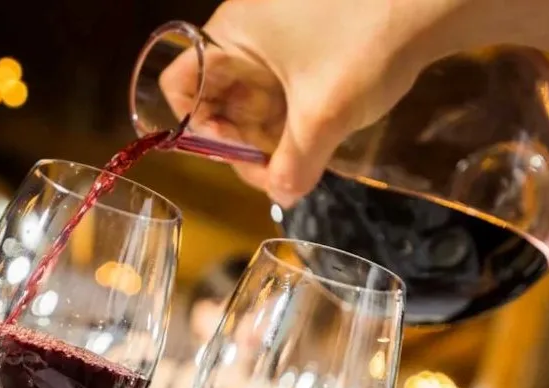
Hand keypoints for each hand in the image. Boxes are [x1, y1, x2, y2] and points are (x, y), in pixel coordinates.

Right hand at [160, 0, 470, 206]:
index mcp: (231, 34)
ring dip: (271, 133)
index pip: (182, 87)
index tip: (244, 157)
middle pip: (218, 96)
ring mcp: (278, 30)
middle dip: (244, 140)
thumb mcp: (324, 116)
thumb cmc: (367, 44)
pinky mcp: (308, 36)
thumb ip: (295, 165)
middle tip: (279, 171)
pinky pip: (282, 83)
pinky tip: (318, 137)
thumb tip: (282, 199)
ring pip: (253, 94)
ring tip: (304, 159)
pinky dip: (293, 113)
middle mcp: (246, 28)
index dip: (203, 131)